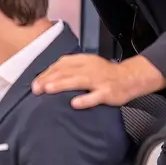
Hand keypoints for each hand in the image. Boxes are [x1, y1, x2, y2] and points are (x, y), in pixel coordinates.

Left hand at [31, 54, 163, 108]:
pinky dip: (85, 99)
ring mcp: (99, 80)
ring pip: (78, 81)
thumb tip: (48, 77)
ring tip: (48, 89)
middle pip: (66, 71)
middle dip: (49, 79)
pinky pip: (96, 96)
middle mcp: (90, 68)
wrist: (130, 78)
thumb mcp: (87, 65)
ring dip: (62, 85)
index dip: (47, 72)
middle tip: (36, 88)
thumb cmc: (105, 74)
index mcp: (84, 61)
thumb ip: (70, 69)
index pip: (61, 64)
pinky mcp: (108, 93)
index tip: (35, 82)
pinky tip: (74, 103)